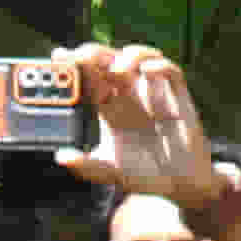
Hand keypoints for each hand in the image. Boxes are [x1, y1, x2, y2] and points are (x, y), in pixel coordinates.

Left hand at [58, 44, 229, 220]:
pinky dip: (159, 65)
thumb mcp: (109, 172)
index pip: (90, 77)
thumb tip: (61, 156)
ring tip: (116, 68)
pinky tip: (145, 71)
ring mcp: (154, 95)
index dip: (75, 64)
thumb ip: (86, 166)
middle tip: (83, 56)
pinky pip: (171, 72)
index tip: (59, 56)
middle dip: (95, 53)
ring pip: (141, 58)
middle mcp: (130, 97)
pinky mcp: (178, 99)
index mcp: (110, 109)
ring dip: (128, 56)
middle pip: (110, 61)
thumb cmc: (146, 177)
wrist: (181, 187)